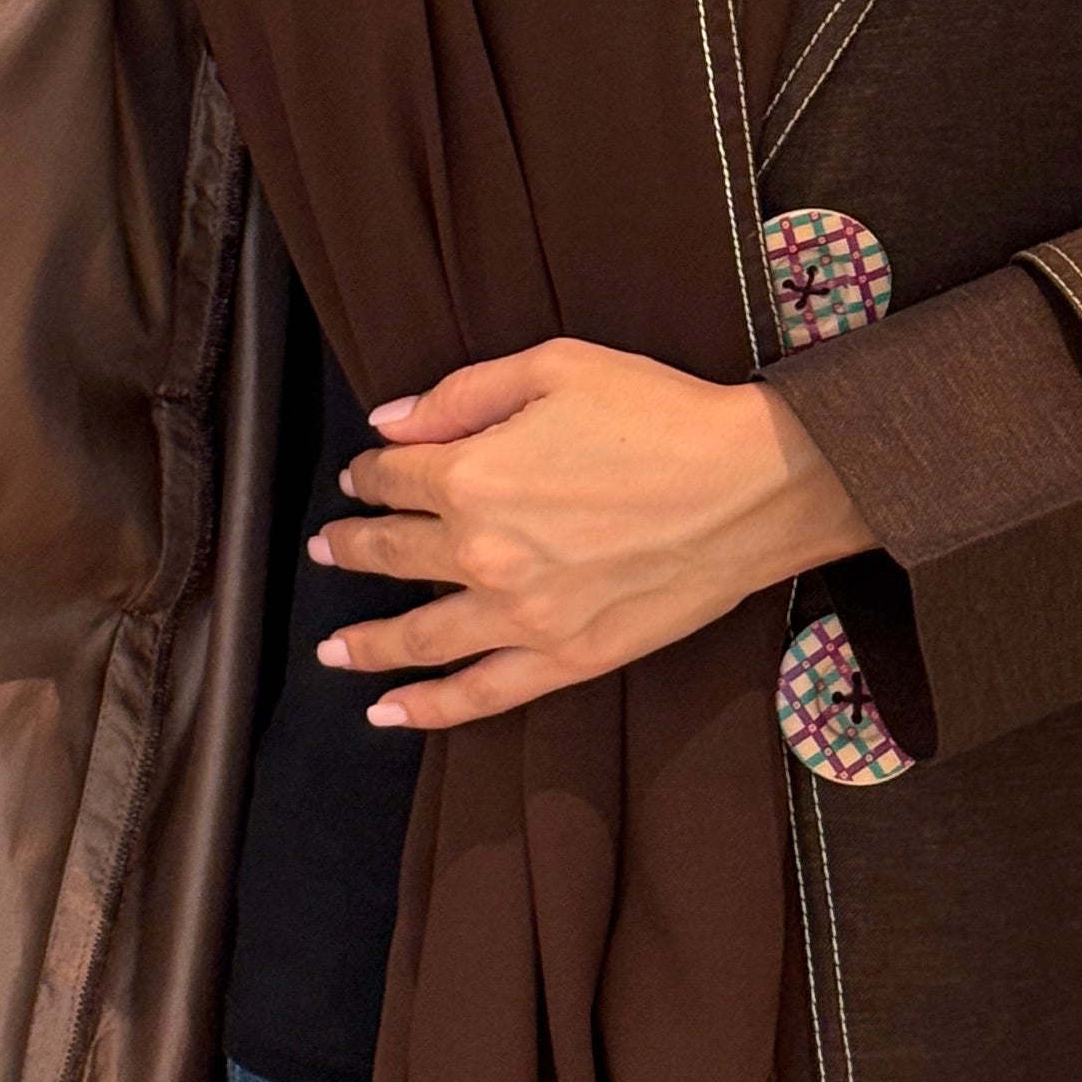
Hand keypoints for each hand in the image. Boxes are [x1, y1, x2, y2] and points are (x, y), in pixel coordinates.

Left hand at [310, 336, 874, 735]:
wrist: (752, 486)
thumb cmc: (661, 416)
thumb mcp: (555, 368)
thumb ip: (460, 394)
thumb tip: (391, 423)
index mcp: (473, 476)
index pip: (394, 477)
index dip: (371, 471)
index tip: (366, 471)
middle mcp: (485, 552)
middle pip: (393, 554)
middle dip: (352, 548)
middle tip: (329, 548)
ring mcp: (523, 615)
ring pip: (420, 634)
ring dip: (367, 641)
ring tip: (333, 646)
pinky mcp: (567, 658)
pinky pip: (481, 694)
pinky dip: (428, 708)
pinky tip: (388, 713)